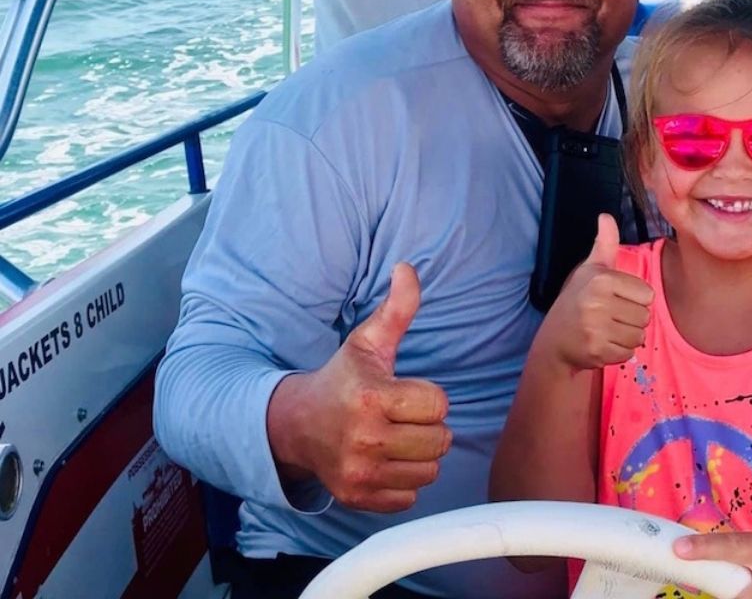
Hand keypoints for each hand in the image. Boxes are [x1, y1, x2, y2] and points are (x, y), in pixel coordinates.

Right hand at [267, 264, 451, 512]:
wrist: (295, 426)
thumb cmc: (342, 379)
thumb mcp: (367, 342)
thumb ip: (397, 308)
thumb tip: (407, 268)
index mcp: (370, 397)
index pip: (439, 404)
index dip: (427, 397)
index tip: (403, 393)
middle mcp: (363, 438)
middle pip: (440, 440)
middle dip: (427, 426)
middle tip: (401, 417)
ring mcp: (359, 473)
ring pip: (429, 470)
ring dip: (419, 454)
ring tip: (395, 438)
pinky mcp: (357, 498)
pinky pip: (410, 496)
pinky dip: (403, 480)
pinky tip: (384, 460)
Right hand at [535, 214, 653, 370]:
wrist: (555, 340)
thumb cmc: (578, 300)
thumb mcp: (590, 270)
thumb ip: (605, 244)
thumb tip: (606, 216)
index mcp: (601, 279)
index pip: (647, 295)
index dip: (635, 299)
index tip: (615, 300)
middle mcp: (597, 302)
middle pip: (645, 316)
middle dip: (632, 320)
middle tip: (610, 317)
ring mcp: (595, 328)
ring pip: (639, 336)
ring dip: (627, 337)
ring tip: (607, 330)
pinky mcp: (596, 351)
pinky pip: (629, 353)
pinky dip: (619, 352)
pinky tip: (603, 344)